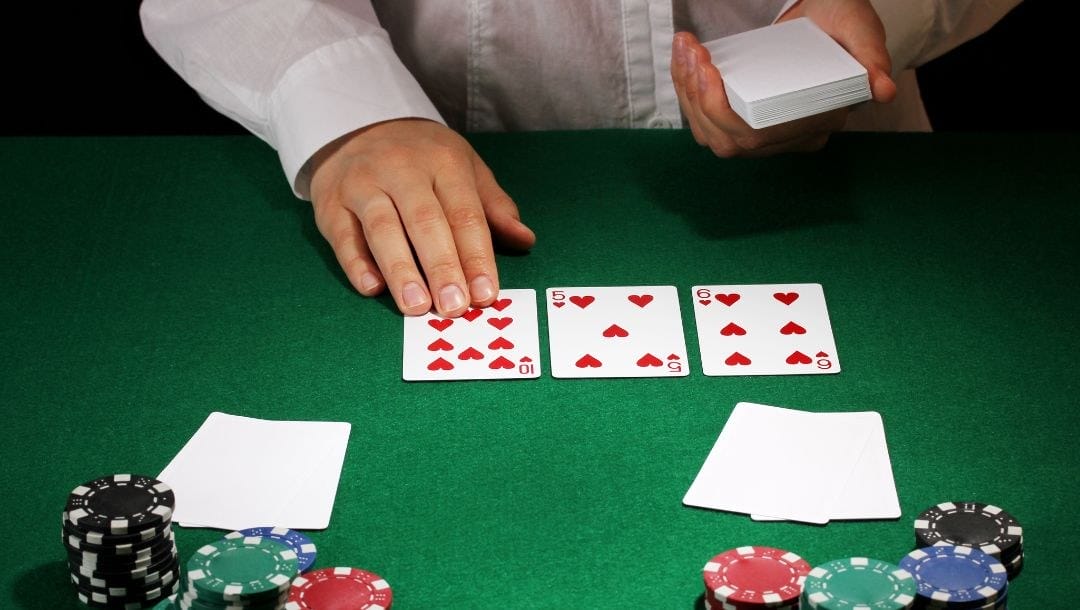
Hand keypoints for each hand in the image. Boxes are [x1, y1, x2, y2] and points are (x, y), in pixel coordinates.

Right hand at [309, 119, 535, 316]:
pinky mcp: (330, 202)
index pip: (464, 213)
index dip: (476, 256)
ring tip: (417, 306)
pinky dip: (357, 263)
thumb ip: (492, 206)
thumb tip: (524, 239)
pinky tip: (372, 288)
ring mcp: (362, 183)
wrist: (357, 128)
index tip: (486, 294)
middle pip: (425, 221)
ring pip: (382, 228)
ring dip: (401, 270)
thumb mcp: (463, 169)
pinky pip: (343, 235)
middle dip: (442, 267)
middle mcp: (401, 168)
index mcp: (443, 161)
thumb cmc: (422, 160)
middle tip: (455, 306)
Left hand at [671, 0, 896, 156]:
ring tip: (687, 48)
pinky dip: (685, 89)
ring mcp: (762, 131)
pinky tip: (684, 57)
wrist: (824, 15)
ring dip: (686, 92)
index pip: (758, 138)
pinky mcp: (742, 118)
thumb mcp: (860, 31)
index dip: (722, 113)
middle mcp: (787, 138)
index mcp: (815, 125)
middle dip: (697, 99)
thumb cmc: (842, 24)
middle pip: (727, 140)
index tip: (708, 70)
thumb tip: (885, 91)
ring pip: (710, 133)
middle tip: (693, 53)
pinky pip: (704, 119)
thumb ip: (873, 58)